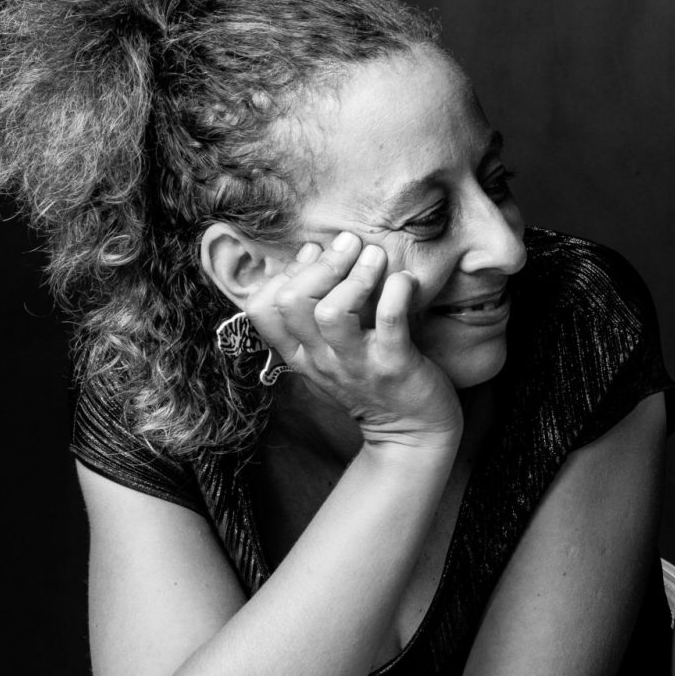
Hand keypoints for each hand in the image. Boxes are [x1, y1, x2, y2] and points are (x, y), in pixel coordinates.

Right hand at [248, 233, 462, 450]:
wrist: (412, 432)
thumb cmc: (372, 381)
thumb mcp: (329, 352)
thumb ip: (314, 314)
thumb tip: (310, 253)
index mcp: (301, 355)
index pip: (262, 308)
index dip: (286, 272)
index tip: (315, 253)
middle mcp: (322, 360)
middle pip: (293, 302)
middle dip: (322, 264)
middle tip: (350, 243)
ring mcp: (357, 364)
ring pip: (332, 312)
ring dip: (356, 276)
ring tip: (376, 256)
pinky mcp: (395, 366)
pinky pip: (389, 320)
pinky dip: (397, 291)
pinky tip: (406, 280)